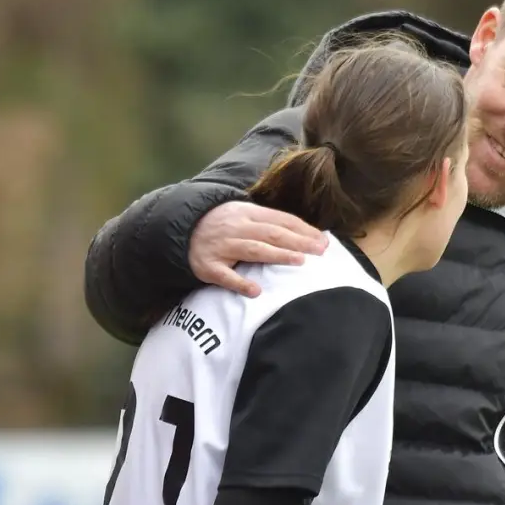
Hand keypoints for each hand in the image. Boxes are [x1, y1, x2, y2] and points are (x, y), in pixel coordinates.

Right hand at [189, 201, 327, 296]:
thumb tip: (306, 234)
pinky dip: (239, 283)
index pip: (280, 220)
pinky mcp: (208, 266)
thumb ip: (270, 222)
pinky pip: (225, 276)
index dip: (303, 230)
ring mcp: (222, 247)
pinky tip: (255, 291)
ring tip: (299, 261)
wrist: (181, 228)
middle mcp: (236, 228)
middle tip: (320, 251)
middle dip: (298, 242)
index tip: (323, 241)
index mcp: (248, 213)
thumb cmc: (222, 224)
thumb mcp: (244, 214)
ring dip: (277, 255)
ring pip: (253, 250)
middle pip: (271, 234)